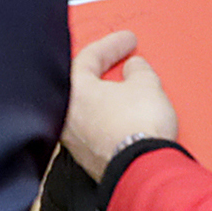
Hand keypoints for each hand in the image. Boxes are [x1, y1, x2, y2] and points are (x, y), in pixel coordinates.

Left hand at [61, 28, 181, 178]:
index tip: (128, 40)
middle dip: (104, 70)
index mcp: (71, 90)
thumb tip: (134, 67)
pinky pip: (96, 129)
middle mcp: (64, 115)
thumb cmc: (138, 127)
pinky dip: (109, 118)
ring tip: (128, 90)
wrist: (143, 170)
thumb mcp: (146, 84)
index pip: (88, 57)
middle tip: (122, 61)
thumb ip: (138, 69)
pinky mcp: (88, 159)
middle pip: (83, 82)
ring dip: (108, 96)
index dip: (112, 45)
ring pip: (88, 108)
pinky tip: (124, 118)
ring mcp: (74, 140)